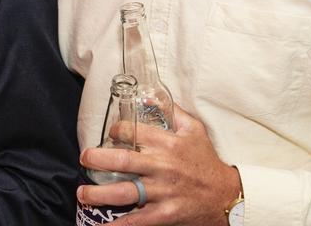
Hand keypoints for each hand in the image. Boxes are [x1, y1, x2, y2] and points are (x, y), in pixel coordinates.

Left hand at [79, 109, 239, 224]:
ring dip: (99, 193)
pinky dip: (118, 225)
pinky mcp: (165, 213)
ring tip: (83, 193)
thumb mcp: (194, 131)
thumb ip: (173, 112)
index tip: (109, 135)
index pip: (133, 131)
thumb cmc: (207, 162)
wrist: (227, 196)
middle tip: (84, 159)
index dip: (116, 131)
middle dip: (98, 159)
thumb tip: (148, 98)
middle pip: (123, 160)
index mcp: (168, 143)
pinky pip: (137, 220)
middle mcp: (163, 166)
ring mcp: (163, 191)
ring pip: (125, 191)